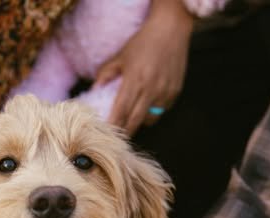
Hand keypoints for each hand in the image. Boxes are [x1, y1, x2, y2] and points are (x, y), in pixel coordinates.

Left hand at [94, 0, 193, 134]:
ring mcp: (165, 92)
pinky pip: (162, 110)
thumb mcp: (121, 56)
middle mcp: (151, 89)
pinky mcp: (174, 92)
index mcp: (134, 80)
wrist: (171, 30)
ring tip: (133, 117)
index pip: (121, 111)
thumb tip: (94, 90)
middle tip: (117, 135)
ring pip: (150, 119)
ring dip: (140, 121)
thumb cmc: (143, 42)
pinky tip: (148, 103)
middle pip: (135, 121)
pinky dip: (153, 111)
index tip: (106, 133)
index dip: (113, 125)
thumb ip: (106, 74)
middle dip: (125, 131)